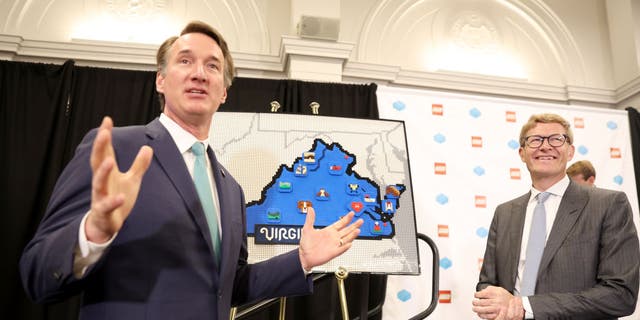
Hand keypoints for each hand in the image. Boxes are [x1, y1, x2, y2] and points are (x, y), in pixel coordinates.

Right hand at [85, 117, 152, 242]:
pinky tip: (120, 196)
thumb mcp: (132, 180)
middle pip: (98, 161)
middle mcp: (102, 181)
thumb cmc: (117, 198)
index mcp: (108, 171)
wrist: (106, 224)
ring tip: (109, 162)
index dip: (105, 135)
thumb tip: (148, 148)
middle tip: (104, 132)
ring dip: (103, 172)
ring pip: (98, 182)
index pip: (105, 150)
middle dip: (100, 147)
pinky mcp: (103, 210)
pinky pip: (106, 205)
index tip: (107, 119)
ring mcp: (100, 195)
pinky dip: (113, 201)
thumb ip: (139, 165)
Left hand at [298, 207, 362, 270]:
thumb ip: (310, 219)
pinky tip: (350, 243)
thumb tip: (310, 209)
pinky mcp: (333, 253)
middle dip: (354, 225)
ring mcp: (334, 245)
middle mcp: (333, 238)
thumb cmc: (306, 244)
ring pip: (346, 239)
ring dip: (352, 235)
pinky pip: (341, 249)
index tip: (352, 213)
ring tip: (358, 230)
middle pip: (346, 230)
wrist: (304, 256)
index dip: (346, 218)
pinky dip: (345, 247)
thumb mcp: (307, 229)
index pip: (340, 223)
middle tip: (360, 220)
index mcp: (329, 231)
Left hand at [472, 286, 522, 319]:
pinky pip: (488, 316)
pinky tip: (480, 313)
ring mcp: (497, 308)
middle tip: (474, 302)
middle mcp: (496, 301)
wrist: (515, 304)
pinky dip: (482, 315)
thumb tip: (481, 291)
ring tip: (474, 308)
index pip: (482, 294)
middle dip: (475, 303)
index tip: (476, 295)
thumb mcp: (498, 289)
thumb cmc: (505, 296)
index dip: (477, 295)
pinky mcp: (498, 315)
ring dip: (477, 309)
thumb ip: (489, 289)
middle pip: (481, 302)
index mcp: (495, 294)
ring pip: (483, 310)